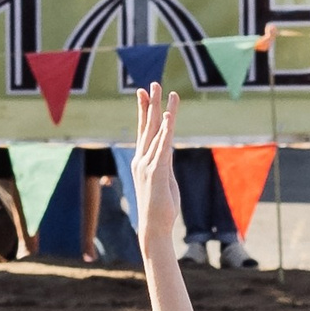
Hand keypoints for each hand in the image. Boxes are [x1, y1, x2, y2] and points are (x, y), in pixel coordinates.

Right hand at [132, 85, 182, 258]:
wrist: (153, 227)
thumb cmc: (160, 207)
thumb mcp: (164, 180)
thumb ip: (164, 163)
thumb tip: (167, 152)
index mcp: (142, 160)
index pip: (143, 131)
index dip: (144, 110)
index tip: (144, 92)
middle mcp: (141, 159)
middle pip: (146, 125)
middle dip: (150, 103)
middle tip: (153, 83)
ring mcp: (147, 164)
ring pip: (156, 131)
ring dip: (161, 110)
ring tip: (165, 91)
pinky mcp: (157, 171)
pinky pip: (163, 146)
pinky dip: (166, 130)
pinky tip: (167, 116)